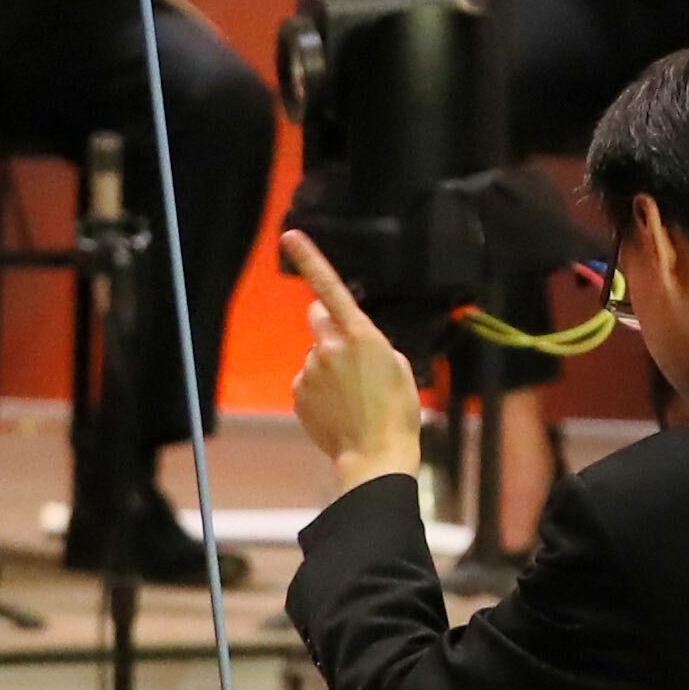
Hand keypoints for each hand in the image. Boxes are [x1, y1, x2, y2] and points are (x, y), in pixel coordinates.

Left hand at [281, 229, 427, 489]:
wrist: (375, 453)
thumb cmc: (396, 410)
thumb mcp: (397, 365)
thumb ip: (368, 341)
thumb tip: (346, 337)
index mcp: (360, 334)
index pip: (330, 287)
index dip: (310, 259)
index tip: (291, 236)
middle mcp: (329, 346)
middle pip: (317, 317)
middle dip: (327, 325)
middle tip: (347, 352)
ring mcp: (310, 370)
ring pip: (315, 354)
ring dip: (327, 365)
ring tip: (351, 395)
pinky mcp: (298, 392)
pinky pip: (306, 380)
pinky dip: (318, 389)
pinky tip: (337, 407)